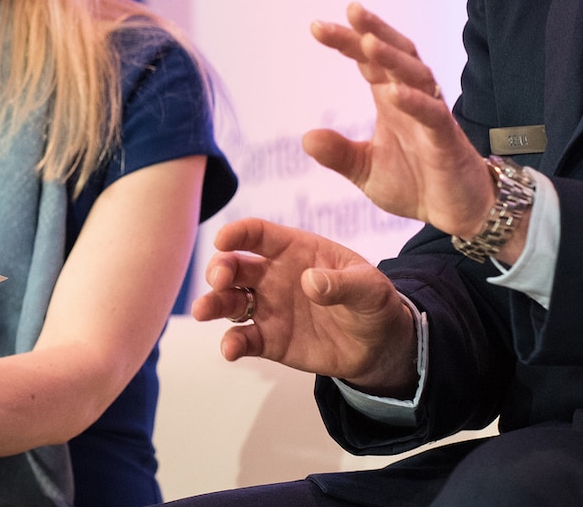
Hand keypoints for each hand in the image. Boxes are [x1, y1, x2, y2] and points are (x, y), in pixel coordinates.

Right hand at [191, 218, 418, 395]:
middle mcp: (274, 275)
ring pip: (230, 301)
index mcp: (296, 250)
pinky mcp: (270, 340)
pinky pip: (244, 339)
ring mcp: (269, 308)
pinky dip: (232, 343)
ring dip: (213, 303)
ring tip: (203, 311)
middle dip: (220, 268)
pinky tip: (230, 349)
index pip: (259, 234)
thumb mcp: (370, 288)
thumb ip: (342, 283)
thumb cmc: (373, 302)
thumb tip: (309, 281)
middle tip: (219, 279)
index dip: (238, 232)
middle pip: (235, 265)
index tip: (222, 240)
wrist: (379, 345)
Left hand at [306, 4, 495, 239]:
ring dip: (392, 57)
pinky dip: (414, 101)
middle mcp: (413, 98)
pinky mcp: (447, 140)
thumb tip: (306, 138)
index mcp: (391, 99)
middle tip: (349, 12)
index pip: (368, 61)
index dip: (348, 41)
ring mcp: (432, 116)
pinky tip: (394, 92)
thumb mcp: (366, 171)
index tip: (316, 27)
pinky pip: (432, 115)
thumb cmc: (415, 184)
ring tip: (367, 42)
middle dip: (372, 31)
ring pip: (416, 75)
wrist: (455, 214)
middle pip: (394, 54)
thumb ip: (339, 154)